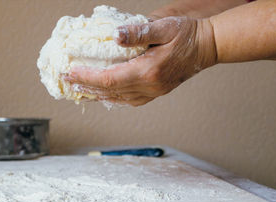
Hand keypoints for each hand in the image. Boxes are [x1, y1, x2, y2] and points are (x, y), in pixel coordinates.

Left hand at [65, 17, 216, 105]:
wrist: (208, 46)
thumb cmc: (187, 34)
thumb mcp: (164, 27)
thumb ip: (139, 32)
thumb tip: (116, 35)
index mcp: (148, 71)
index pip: (110, 79)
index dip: (87, 77)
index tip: (71, 72)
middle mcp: (149, 86)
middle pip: (110, 92)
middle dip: (87, 87)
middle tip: (68, 81)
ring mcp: (153, 92)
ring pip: (119, 99)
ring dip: (98, 94)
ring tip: (81, 89)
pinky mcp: (156, 92)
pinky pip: (130, 100)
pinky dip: (113, 98)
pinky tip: (105, 93)